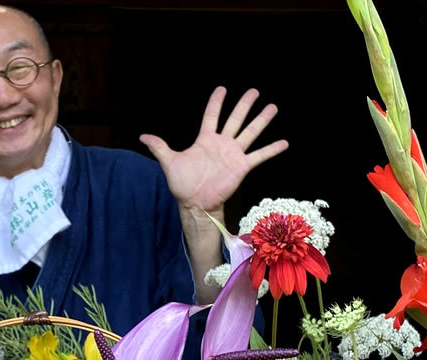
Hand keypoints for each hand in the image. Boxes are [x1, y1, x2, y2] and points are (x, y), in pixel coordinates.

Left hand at [140, 87, 287, 214]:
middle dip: (244, 105)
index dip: (216, 102)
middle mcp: (222, 144)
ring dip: (261, 121)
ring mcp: (233, 154)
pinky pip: (259, 156)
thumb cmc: (183, 184)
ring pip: (250, 133)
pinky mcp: (242, 167)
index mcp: (205, 140)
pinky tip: (284, 143)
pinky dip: (271, 150)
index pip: (211, 116)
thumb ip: (159, 147)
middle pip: (235, 119)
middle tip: (254, 91)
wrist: (195, 203)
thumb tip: (142, 136)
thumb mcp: (169, 162)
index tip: (222, 89)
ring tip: (272, 108)